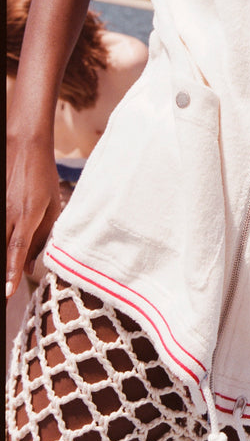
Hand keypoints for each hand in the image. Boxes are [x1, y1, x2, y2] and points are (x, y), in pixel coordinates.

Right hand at [5, 127, 60, 298]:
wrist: (24, 147)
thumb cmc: (42, 177)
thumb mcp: (52, 205)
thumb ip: (43, 236)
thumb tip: (30, 268)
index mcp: (27, 215)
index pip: (17, 249)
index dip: (12, 272)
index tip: (7, 292)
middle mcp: (7, 214)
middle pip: (3, 249)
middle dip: (4, 271)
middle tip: (5, 293)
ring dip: (3, 257)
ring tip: (6, 276)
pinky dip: (1, 240)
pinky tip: (6, 252)